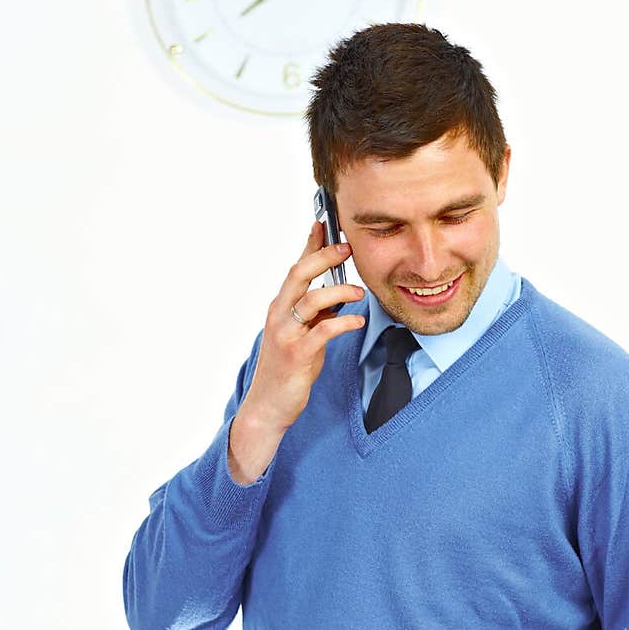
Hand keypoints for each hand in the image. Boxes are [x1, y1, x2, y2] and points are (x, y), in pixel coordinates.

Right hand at [227, 224, 363, 480]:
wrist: (269, 405)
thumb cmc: (288, 370)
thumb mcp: (301, 335)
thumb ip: (314, 314)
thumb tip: (338, 295)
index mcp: (280, 307)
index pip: (295, 268)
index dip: (309, 245)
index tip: (324, 224)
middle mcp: (279, 315)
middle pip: (299, 274)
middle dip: (323, 256)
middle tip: (347, 247)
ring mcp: (286, 334)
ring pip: (311, 299)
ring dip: (339, 291)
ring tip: (360, 292)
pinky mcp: (297, 355)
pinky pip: (322, 331)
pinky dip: (343, 322)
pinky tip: (358, 322)